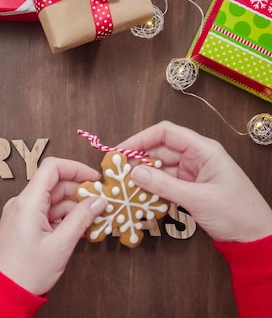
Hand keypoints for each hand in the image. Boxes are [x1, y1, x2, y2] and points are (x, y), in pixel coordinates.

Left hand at [0, 157, 107, 295]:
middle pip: (54, 183)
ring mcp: (21, 213)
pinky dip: (63, 216)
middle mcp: (22, 203)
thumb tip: (99, 201)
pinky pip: (46, 212)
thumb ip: (81, 219)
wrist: (3, 290)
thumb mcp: (61, 245)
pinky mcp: (23, 224)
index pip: (52, 167)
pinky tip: (78, 228)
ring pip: (52, 199)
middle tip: (101, 204)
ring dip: (73, 206)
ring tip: (94, 219)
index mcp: (28, 202)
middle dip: (79, 191)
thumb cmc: (27, 271)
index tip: (96, 180)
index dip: (76, 168)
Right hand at [117, 121, 271, 242]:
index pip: (166, 133)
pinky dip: (151, 188)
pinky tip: (139, 196)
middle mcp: (196, 157)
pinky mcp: (190, 188)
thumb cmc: (236, 213)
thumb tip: (133, 173)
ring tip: (124, 185)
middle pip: (159, 149)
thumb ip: (164, 185)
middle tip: (116, 172)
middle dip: (138, 159)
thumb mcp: (198, 198)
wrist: (255, 238)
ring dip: (143, 176)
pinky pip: (165, 182)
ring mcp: (193, 173)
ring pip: (160, 167)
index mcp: (203, 150)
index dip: (140, 139)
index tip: (119, 151)